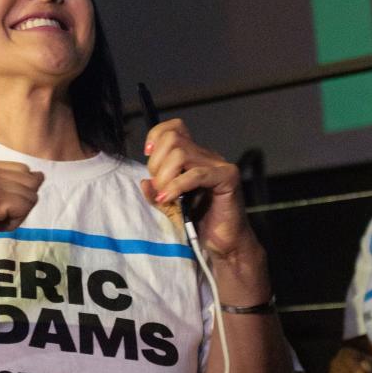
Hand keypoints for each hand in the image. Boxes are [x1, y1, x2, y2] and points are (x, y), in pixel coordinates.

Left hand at [141, 118, 251, 257]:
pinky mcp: (227, 178)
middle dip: (156, 163)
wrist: (224, 244)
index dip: (156, 136)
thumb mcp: (170, 207)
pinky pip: (196, 174)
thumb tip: (144, 181)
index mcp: (193, 156)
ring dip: (165, 176)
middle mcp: (206, 156)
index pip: (174, 128)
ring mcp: (218, 165)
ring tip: (165, 197)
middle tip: (159, 187)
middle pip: (173, 139)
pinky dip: (176, 186)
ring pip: (181, 153)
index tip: (148, 155)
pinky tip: (169, 199)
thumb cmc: (199, 224)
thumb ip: (156, 193)